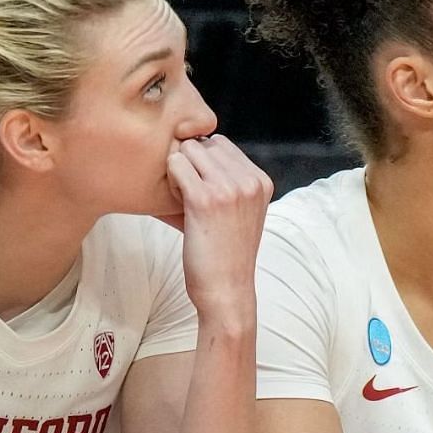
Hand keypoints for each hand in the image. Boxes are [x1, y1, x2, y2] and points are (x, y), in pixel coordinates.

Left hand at [162, 135, 273, 322]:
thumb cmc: (227, 254)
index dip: (205, 162)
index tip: (204, 189)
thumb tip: (198, 146)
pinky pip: (175, 165)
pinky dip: (170, 181)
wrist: (227, 289)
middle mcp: (249, 181)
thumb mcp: (243, 213)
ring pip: (189, 150)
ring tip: (183, 199)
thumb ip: (232, 181)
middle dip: (192, 163)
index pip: (223, 144)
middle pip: (205, 143)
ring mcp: (229, 188)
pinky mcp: (204, 199)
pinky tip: (176, 204)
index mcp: (262, 181)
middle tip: (190, 194)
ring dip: (179, 170)